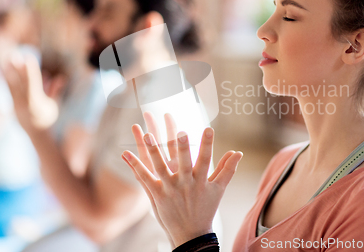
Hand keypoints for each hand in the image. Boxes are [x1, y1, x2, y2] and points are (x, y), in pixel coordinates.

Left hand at [1, 52, 58, 133]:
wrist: (36, 132)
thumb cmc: (48, 116)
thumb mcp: (54, 104)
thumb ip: (56, 90)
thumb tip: (62, 77)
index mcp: (38, 103)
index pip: (33, 84)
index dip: (31, 71)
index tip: (29, 59)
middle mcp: (26, 104)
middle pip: (21, 84)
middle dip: (18, 70)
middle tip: (14, 56)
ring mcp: (17, 105)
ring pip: (12, 86)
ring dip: (9, 73)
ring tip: (6, 60)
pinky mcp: (12, 104)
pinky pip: (8, 90)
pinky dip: (4, 80)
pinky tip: (0, 70)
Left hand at [122, 118, 242, 247]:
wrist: (191, 234)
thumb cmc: (206, 208)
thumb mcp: (218, 189)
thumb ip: (227, 169)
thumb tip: (238, 152)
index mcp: (201, 180)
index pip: (206, 159)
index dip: (208, 144)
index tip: (209, 129)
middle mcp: (185, 184)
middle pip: (183, 163)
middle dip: (182, 148)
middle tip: (180, 132)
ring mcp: (169, 189)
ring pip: (160, 167)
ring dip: (153, 150)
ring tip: (147, 134)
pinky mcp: (156, 194)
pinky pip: (144, 178)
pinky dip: (134, 165)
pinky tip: (125, 153)